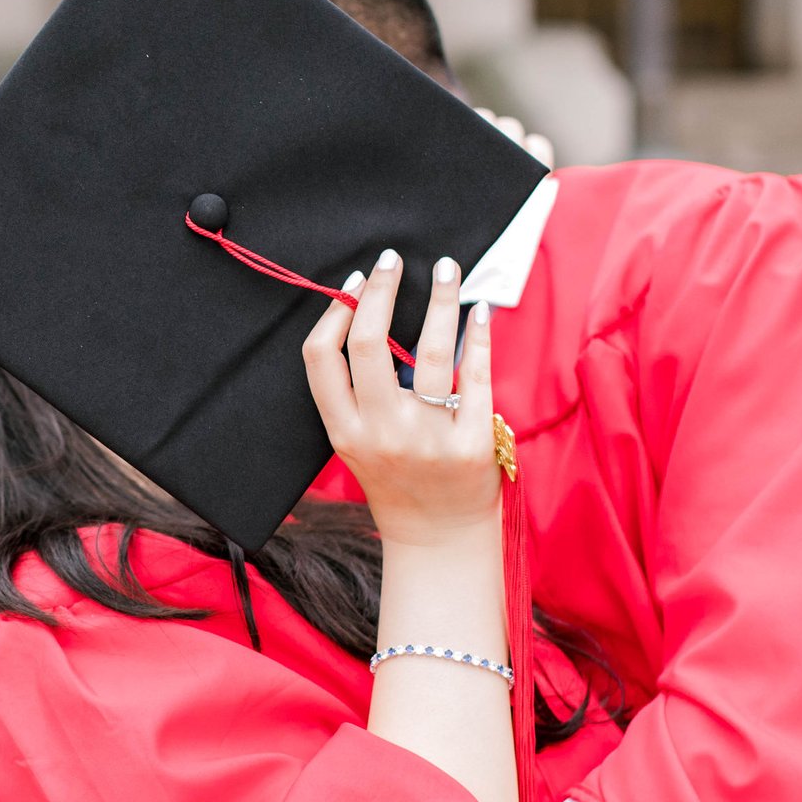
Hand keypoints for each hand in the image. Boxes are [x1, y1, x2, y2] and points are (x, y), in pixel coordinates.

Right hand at [302, 248, 497, 549]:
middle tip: (391, 259)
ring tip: (445, 267)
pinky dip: (479, 335)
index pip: (322, 358)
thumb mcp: (356, 446)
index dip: (334, 312)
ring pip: (430, 350)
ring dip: (438, 298)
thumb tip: (363, 317)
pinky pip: (476, 375)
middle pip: (369, 343)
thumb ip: (355, 396)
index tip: (353, 281)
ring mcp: (428, 439)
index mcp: (344, 433)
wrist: (440, 542)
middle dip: (380, 290)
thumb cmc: (398, 484)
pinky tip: (479, 310)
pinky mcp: (472, 443)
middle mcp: (382, 433)